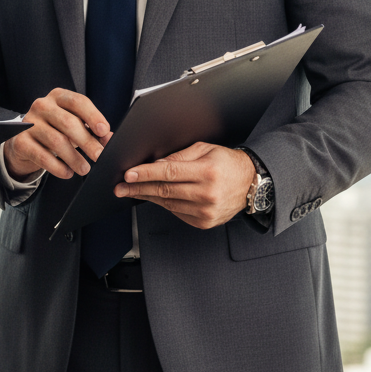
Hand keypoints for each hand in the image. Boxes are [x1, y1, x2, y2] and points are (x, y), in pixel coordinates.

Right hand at [4, 88, 110, 180]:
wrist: (25, 142)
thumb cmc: (55, 130)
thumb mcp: (74, 125)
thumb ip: (92, 129)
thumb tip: (108, 138)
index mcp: (58, 97)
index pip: (78, 101)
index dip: (93, 116)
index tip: (104, 131)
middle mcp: (42, 105)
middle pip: (68, 122)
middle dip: (87, 142)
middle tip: (99, 156)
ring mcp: (29, 122)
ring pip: (56, 141)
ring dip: (74, 158)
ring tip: (85, 169)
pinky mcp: (21, 141)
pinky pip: (42, 156)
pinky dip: (57, 167)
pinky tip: (67, 172)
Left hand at [113, 142, 255, 228]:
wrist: (250, 184)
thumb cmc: (226, 162)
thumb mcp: (204, 149)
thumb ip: (179, 156)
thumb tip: (156, 163)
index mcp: (207, 172)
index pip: (169, 172)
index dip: (146, 173)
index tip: (129, 174)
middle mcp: (207, 194)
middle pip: (164, 190)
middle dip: (138, 188)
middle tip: (120, 187)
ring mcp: (206, 211)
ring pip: (168, 203)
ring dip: (147, 197)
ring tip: (131, 191)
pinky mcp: (204, 222)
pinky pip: (176, 212)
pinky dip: (163, 204)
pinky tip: (153, 197)